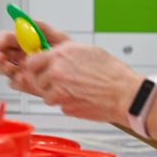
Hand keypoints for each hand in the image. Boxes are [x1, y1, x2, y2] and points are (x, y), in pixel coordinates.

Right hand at [0, 21, 70, 77]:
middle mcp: (20, 56)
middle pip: (0, 54)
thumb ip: (42, 27)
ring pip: (2, 69)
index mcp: (24, 42)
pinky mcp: (25, 84)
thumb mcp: (58, 37)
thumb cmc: (68, 54)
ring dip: (2, 67)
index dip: (0, 40)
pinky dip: (15, 80)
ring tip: (10, 67)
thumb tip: (28, 20)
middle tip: (1, 57)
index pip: (5, 38)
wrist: (77, 74)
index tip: (1, 42)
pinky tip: (22, 77)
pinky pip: (14, 83)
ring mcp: (21, 70)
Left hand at [0, 22, 140, 123]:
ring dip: (55, 92)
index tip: (38, 66)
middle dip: (44, 79)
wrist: (124, 94)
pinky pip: (58, 104)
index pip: (31, 61)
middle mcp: (56, 73)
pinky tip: (79, 96)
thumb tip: (50, 49)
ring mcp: (59, 92)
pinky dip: (65, 102)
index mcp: (60, 56)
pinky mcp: (65, 107)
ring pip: (45, 94)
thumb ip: (63, 49)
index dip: (35, 64)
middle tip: (59, 79)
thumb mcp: (85, 49)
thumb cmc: (111, 72)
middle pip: (35, 78)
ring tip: (73, 88)